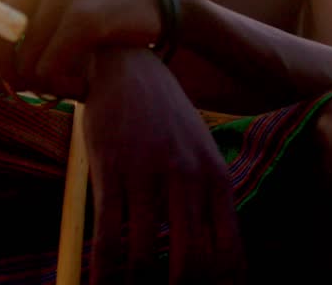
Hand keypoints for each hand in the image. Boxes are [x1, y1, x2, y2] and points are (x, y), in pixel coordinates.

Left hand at [0, 0, 161, 98]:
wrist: (155, 4)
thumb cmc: (93, 12)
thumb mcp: (47, 0)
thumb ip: (9, 15)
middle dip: (4, 81)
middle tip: (26, 95)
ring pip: (23, 64)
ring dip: (43, 87)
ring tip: (70, 82)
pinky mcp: (82, 16)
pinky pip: (49, 70)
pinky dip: (62, 88)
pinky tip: (83, 85)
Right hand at [84, 48, 244, 283]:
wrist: (127, 67)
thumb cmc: (165, 118)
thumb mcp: (201, 154)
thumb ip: (209, 201)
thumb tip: (214, 263)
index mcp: (216, 179)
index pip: (228, 255)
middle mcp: (187, 178)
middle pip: (190, 264)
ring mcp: (147, 174)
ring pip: (143, 257)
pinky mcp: (110, 171)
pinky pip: (106, 236)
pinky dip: (103, 272)